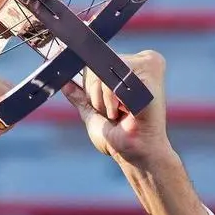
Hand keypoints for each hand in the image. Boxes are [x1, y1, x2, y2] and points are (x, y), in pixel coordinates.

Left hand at [61, 50, 171, 167]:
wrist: (135, 154)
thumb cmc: (119, 136)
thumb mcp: (93, 112)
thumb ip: (80, 96)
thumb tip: (65, 83)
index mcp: (133, 66)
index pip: (96, 61)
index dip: (91, 84)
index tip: (103, 105)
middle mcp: (144, 61)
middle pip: (96, 65)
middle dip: (95, 94)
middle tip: (112, 113)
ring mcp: (149, 67)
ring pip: (102, 73)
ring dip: (103, 101)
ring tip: (119, 114)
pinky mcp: (149, 77)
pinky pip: (112, 81)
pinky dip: (111, 101)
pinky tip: (125, 112)